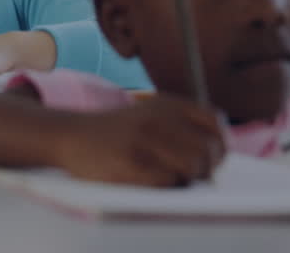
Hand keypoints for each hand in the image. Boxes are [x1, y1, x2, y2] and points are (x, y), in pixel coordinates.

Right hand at [54, 96, 227, 186]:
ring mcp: (144, 140)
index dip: (218, 144)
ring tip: (169, 176)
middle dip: (205, 167)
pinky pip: (169, 182)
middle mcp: (158, 117)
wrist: (72, 135)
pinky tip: (149, 179)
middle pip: (208, 149)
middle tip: (190, 173)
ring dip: (186, 179)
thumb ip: (183, 124)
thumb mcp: (150, 112)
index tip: (209, 156)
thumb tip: (218, 154)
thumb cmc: (117, 132)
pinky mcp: (132, 163)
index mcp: (166, 103)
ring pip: (193, 167)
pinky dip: (165, 187)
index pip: (214, 122)